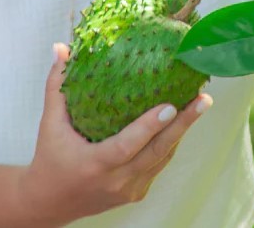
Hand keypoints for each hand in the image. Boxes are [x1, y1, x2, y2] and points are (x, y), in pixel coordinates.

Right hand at [20, 43, 211, 225]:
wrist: (50, 203)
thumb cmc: (50, 159)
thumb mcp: (50, 124)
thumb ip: (57, 86)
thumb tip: (61, 49)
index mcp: (95, 164)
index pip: (127, 146)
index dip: (149, 127)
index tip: (170, 105)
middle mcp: (116, 181)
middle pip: (157, 152)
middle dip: (183, 124)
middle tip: (203, 99)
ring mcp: (129, 190)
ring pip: (163, 157)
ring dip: (182, 131)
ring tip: (199, 103)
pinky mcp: (136, 193)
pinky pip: (158, 164)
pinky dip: (171, 142)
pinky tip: (183, 121)